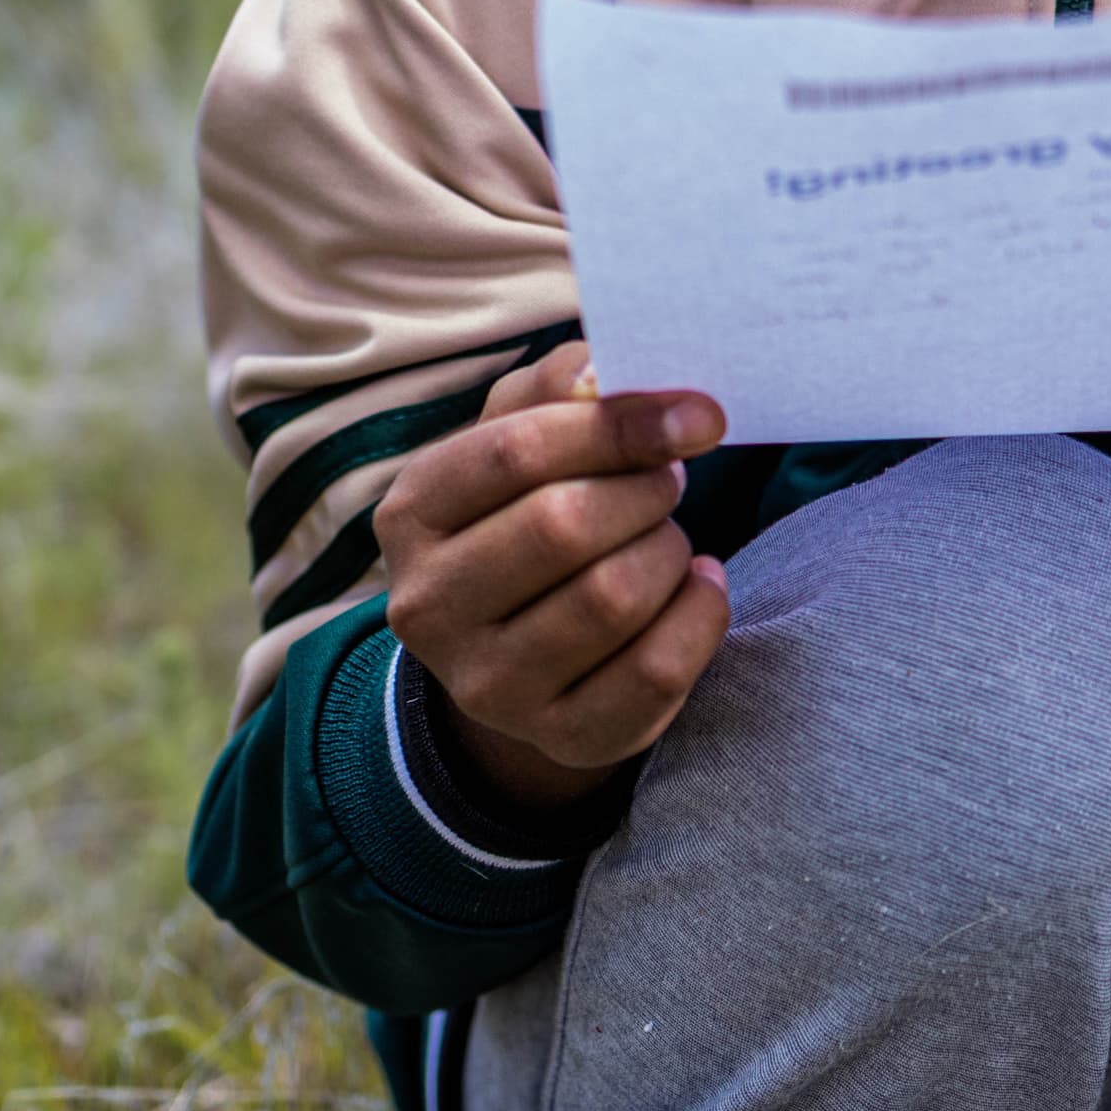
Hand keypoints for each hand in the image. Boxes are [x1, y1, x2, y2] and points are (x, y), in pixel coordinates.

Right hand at [374, 339, 733, 812]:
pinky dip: (701, 616)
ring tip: (669, 536)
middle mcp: (429, 606)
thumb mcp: (520, 435)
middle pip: (564, 527)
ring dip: (671, 551)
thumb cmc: (526, 511)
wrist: (516, 648)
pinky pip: (655, 673)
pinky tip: (698, 588)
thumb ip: (560, 386)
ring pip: (613, 599)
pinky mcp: (559, 737)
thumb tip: (608, 372)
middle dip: (645, 491)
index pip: (516, 451)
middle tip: (671, 480)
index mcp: (410, 513)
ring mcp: (488, 684)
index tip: (697, 416)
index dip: (618, 426)